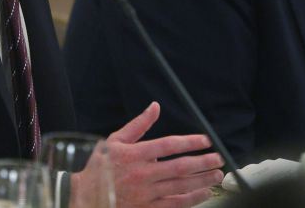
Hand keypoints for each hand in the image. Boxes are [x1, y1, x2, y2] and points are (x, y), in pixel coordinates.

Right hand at [107, 101, 223, 207]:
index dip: (190, 142)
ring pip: (181, 187)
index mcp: (136, 154)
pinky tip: (203, 193)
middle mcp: (143, 174)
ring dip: (202, 180)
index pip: (169, 145)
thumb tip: (155, 107)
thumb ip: (138, 124)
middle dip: (203, 162)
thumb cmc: (101, 166)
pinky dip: (192, 199)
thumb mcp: (115, 140)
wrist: (85, 196)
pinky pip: (174, 205)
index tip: (205, 140)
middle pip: (180, 167)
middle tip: (218, 158)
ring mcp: (146, 194)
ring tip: (217, 175)